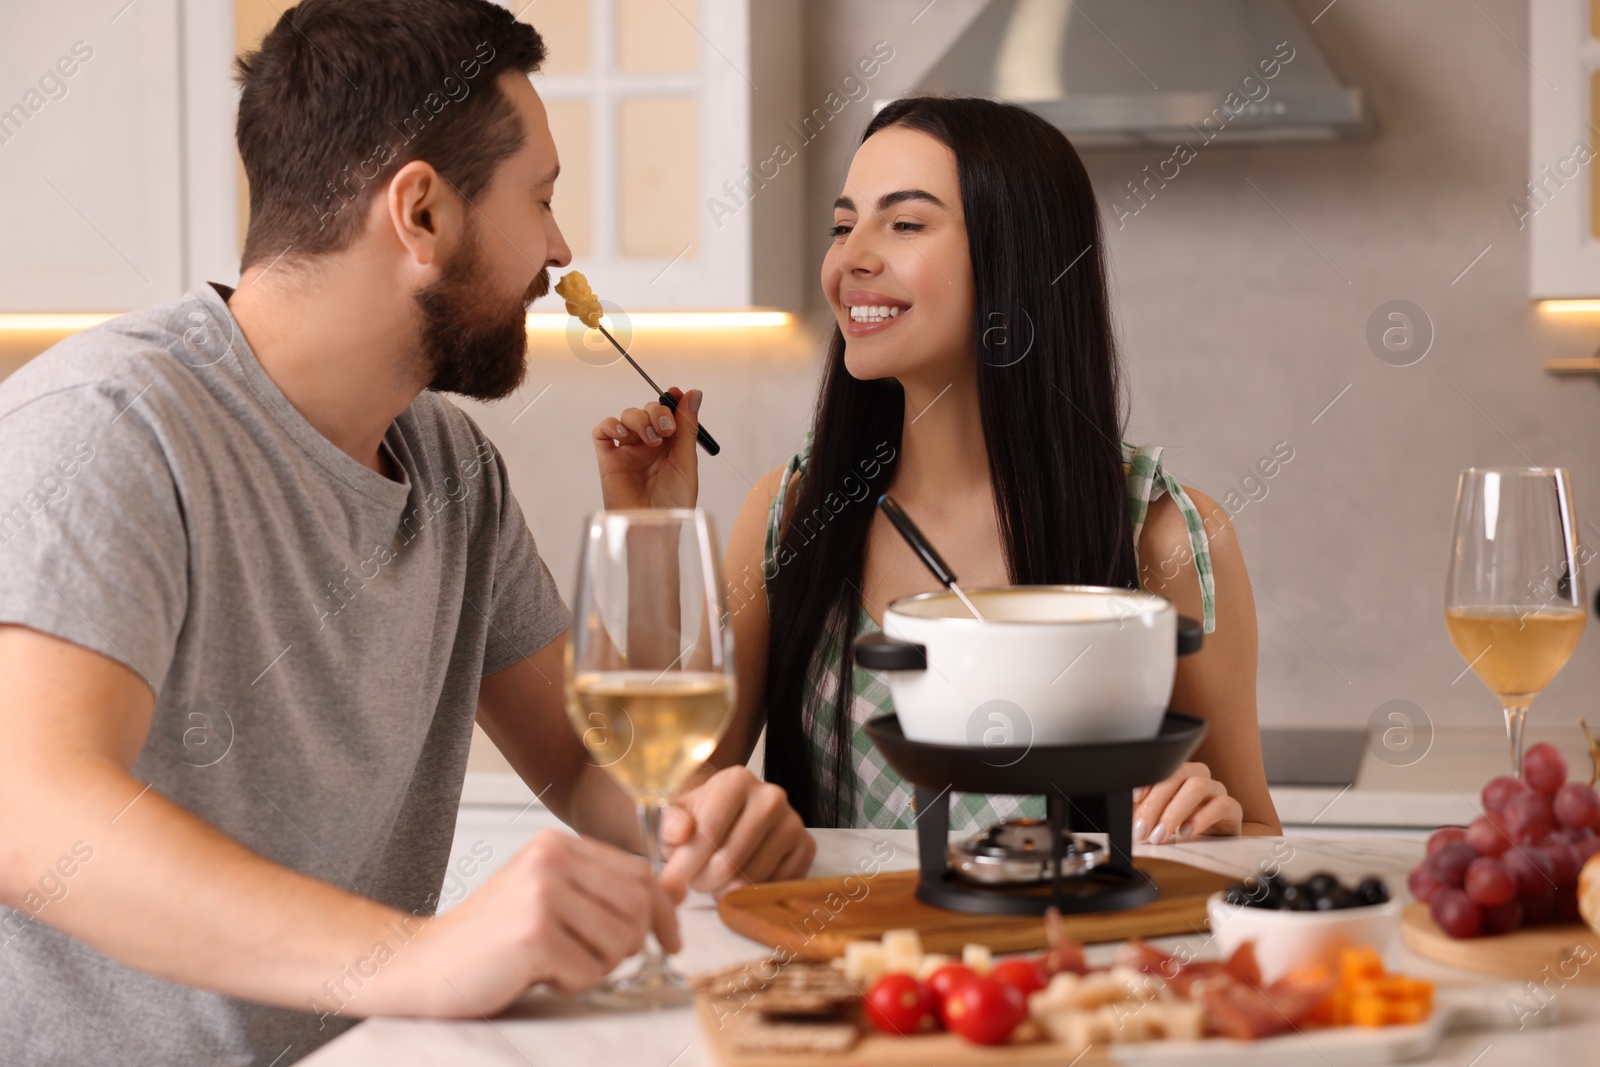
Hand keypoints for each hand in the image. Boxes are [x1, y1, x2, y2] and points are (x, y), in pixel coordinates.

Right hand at [363, 829, 680, 1016]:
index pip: (640, 871)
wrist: (421, 963)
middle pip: (637, 904)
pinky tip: (538, 974)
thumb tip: (674, 893)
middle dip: (631, 944)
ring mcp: (542, 894)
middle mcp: (551, 859)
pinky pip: (590, 971)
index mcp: (557, 844)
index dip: (662, 912)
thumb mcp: (550, 897)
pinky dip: (573, 983)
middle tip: (597, 960)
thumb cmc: (489, 937)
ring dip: (598, 967)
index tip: (670, 941)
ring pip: (620, 941)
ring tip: (558, 963)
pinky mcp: (534, 934)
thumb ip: (604, 891)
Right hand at [592, 386, 701, 509]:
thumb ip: (687, 427)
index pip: (669, 413)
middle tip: (667, 429)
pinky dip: (610, 425)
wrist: (654, 528)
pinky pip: (602, 432)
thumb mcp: (686, 461)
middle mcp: (649, 445)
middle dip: (657, 412)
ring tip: (651, 439)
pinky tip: (623, 434)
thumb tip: (693, 393)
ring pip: (627, 416)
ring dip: (640, 419)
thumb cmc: (674, 502)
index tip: (677, 394)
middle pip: (648, 410)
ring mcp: (628, 451)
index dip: (672, 400)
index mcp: (671, 446)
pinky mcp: (609, 460)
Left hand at [658, 766, 814, 898]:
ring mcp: (793, 822)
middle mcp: (771, 796)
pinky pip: (776, 885)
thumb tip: (679, 834)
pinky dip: (754, 892)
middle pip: (731, 858)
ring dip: (726, 890)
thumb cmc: (699, 817)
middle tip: (696, 882)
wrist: (730, 816)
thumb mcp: (677, 816)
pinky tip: (740, 881)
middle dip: (705, 880)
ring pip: (753, 877)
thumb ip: (671, 824)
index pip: (709, 832)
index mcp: (737, 780)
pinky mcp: (806, 846)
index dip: (687, 863)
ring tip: (715, 882)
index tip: (675, 878)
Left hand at [1133, 762, 1241, 843]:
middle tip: (1141, 828)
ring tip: (1160, 834)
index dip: (1146, 781)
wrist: (1212, 841)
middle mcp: (1197, 776)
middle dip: (1155, 803)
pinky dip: (1201, 818)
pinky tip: (1186, 832)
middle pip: (1177, 775)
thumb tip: (1122, 814)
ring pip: (1198, 786)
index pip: (1161, 768)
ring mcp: (1216, 790)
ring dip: (1175, 812)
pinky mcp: (1232, 808)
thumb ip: (1139, 812)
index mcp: (1176, 774)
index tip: (1132, 798)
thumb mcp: (1154, 818)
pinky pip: (1222, 804)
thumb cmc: (1179, 825)